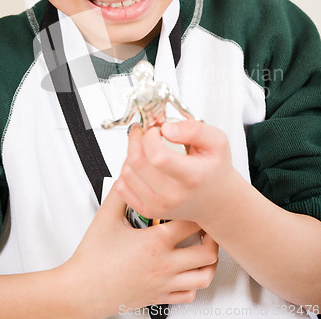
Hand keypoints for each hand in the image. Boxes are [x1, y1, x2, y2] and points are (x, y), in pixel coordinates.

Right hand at [62, 183, 217, 318]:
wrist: (82, 291)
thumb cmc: (92, 259)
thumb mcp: (106, 218)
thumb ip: (121, 192)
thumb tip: (129, 174)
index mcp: (154, 243)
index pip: (191, 222)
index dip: (198, 210)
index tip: (196, 204)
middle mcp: (164, 265)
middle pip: (206, 251)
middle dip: (211, 236)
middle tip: (207, 226)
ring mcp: (164, 283)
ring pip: (204, 276)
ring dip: (209, 261)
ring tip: (205, 248)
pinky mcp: (160, 297)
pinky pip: (190, 295)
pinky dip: (196, 283)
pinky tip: (190, 271)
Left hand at [115, 120, 234, 225]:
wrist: (217, 202)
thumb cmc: (215, 170)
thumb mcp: (218, 142)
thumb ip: (195, 129)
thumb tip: (167, 129)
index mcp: (191, 177)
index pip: (157, 155)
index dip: (150, 137)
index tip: (157, 130)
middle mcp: (173, 195)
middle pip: (137, 162)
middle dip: (137, 139)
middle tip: (146, 133)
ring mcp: (158, 206)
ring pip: (127, 172)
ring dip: (131, 153)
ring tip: (146, 148)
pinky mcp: (148, 210)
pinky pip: (121, 186)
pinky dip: (127, 170)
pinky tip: (141, 165)